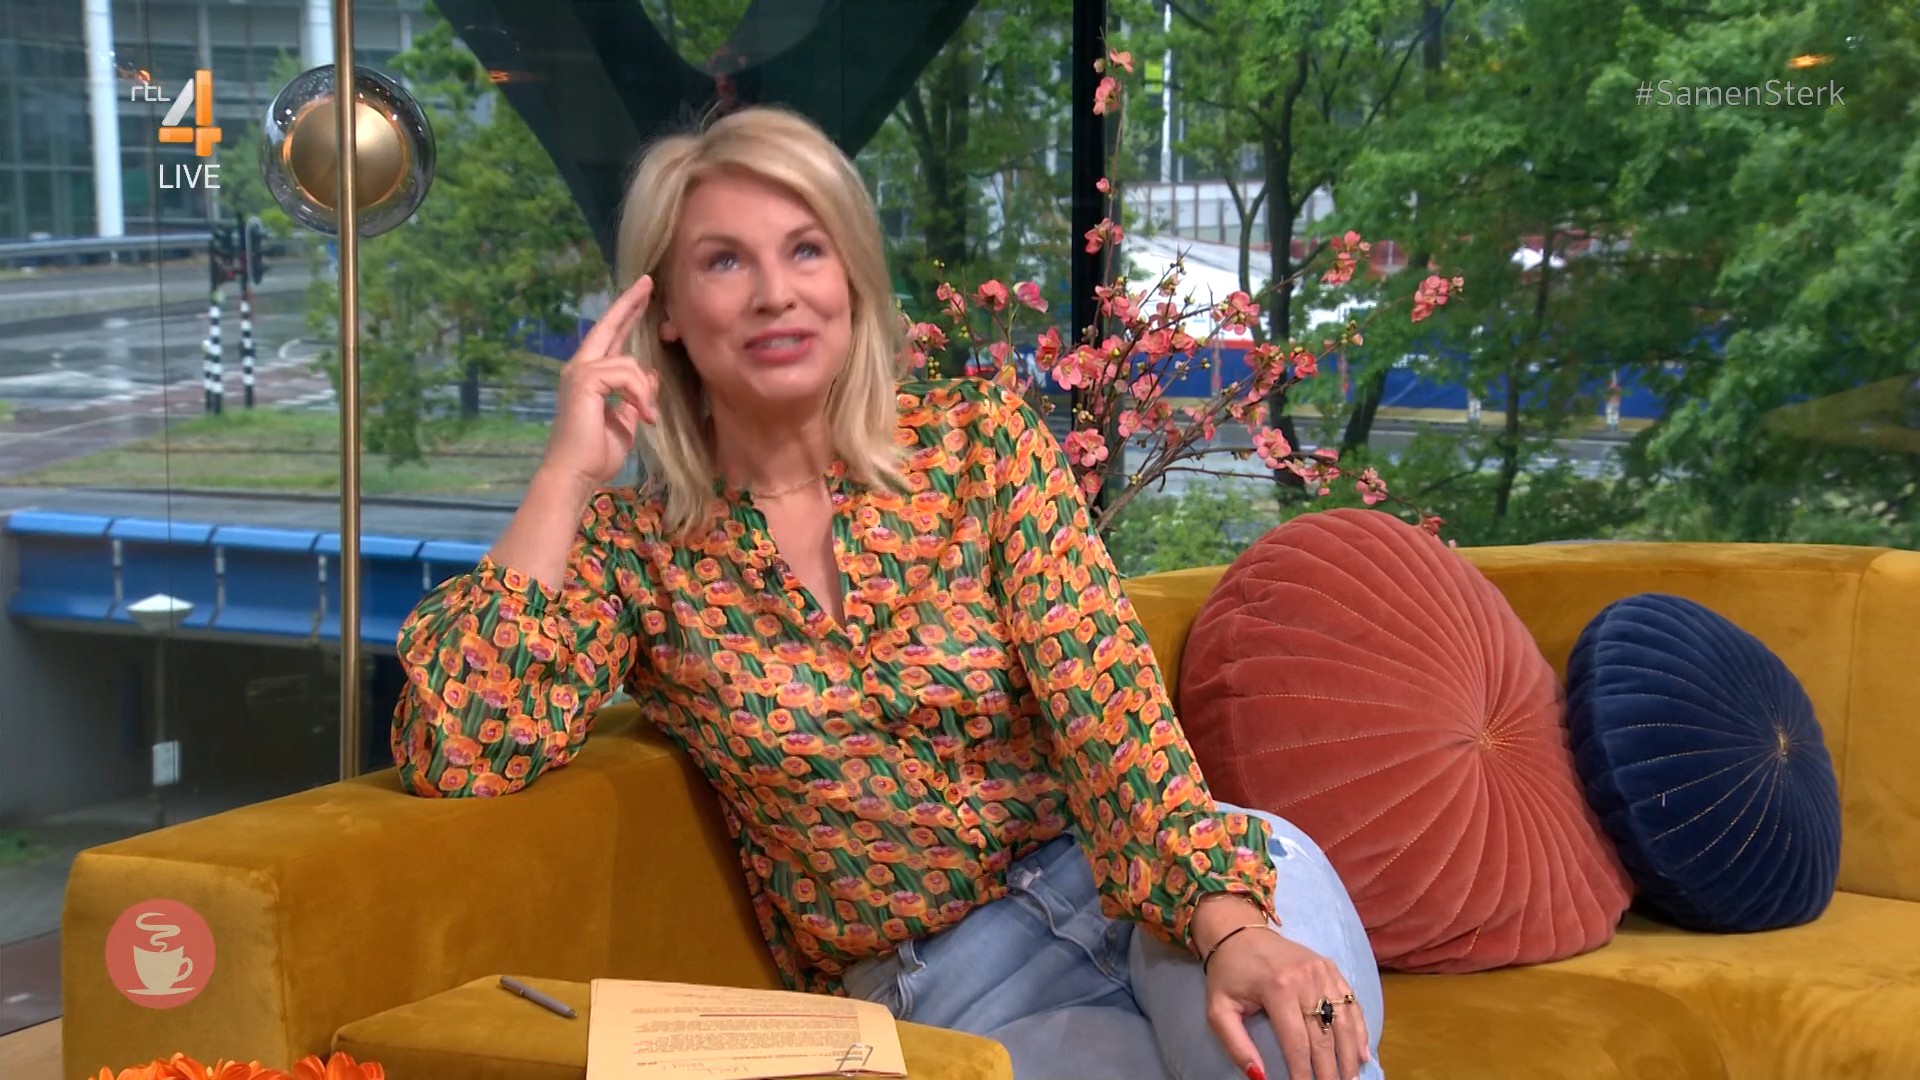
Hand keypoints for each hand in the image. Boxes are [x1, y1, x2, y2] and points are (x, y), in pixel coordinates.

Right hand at [541, 274, 661, 493]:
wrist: (576, 474)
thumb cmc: (596, 453)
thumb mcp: (626, 419)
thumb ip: (635, 395)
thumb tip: (650, 374)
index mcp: (589, 375)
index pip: (610, 337)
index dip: (625, 314)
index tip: (643, 295)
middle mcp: (580, 367)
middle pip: (609, 326)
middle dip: (630, 304)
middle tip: (648, 283)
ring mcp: (580, 372)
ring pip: (629, 362)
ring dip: (645, 391)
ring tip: (648, 417)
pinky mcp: (585, 380)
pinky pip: (626, 374)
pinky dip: (640, 395)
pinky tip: (644, 416)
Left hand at [1201, 916, 1371, 1079]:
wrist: (1238, 931)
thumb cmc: (1228, 974)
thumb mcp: (1218, 1010)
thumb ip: (1236, 1045)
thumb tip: (1259, 1077)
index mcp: (1277, 988)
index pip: (1297, 1043)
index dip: (1303, 1073)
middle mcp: (1305, 978)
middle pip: (1324, 1036)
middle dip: (1330, 1070)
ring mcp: (1322, 971)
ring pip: (1344, 1021)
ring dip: (1350, 1054)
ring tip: (1351, 1079)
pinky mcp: (1330, 967)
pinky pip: (1350, 1002)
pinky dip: (1359, 1030)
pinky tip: (1362, 1053)